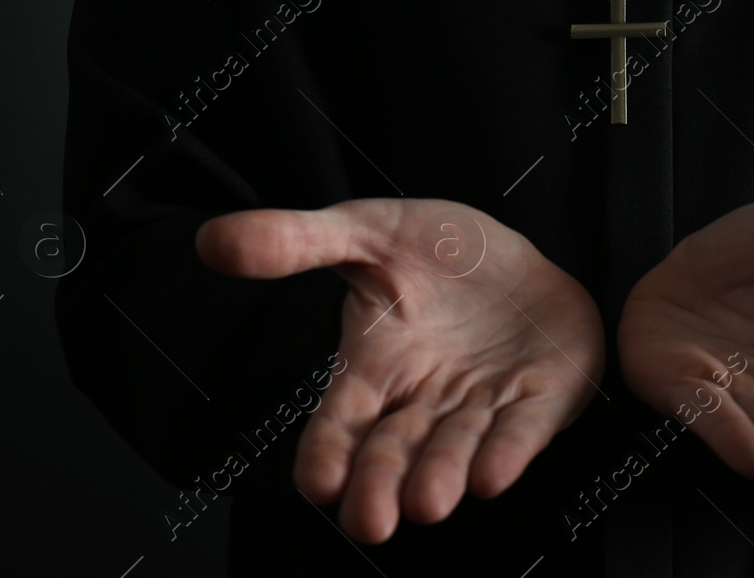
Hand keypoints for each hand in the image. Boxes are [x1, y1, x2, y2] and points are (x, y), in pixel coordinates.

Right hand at [196, 198, 604, 542]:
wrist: (523, 253)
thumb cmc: (439, 254)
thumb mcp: (368, 233)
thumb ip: (299, 242)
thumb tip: (212, 238)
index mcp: (376, 370)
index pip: (340, 421)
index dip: (327, 452)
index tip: (317, 484)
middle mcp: (425, 401)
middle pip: (394, 452)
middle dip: (380, 485)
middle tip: (371, 520)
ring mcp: (483, 405)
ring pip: (456, 450)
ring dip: (441, 476)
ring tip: (427, 503)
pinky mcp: (540, 400)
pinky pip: (522, 431)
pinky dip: (508, 453)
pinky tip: (493, 475)